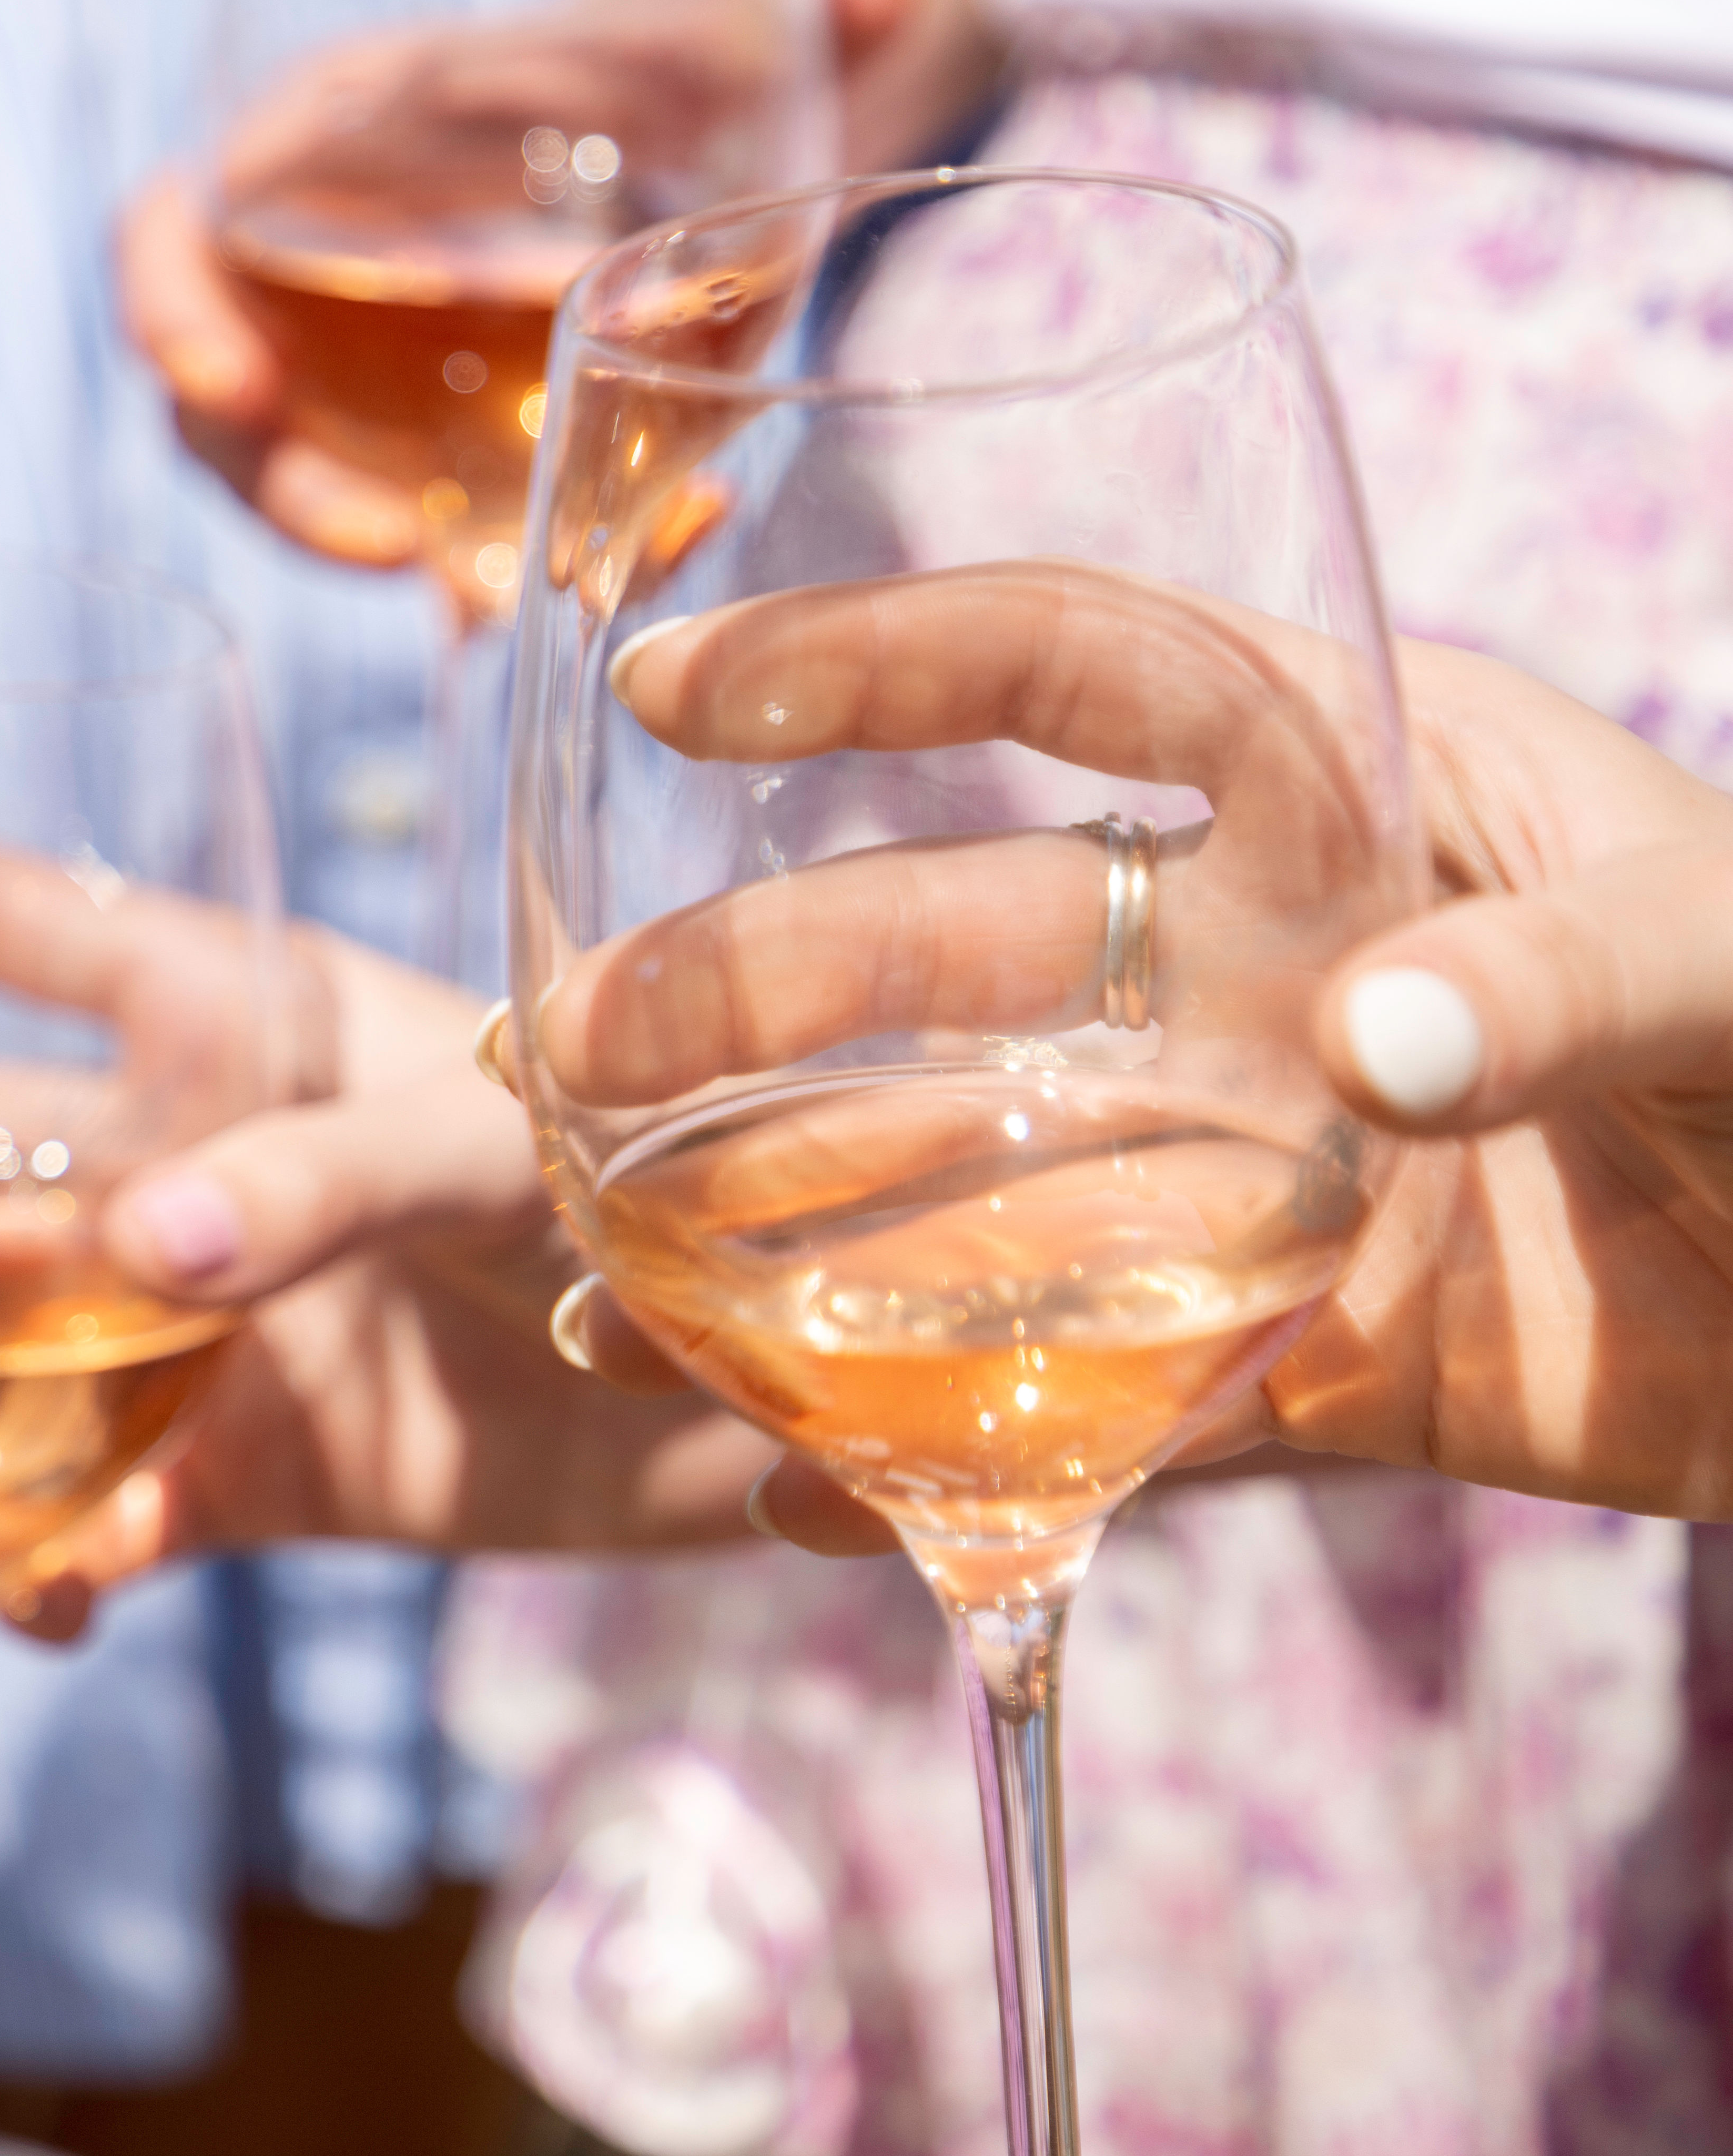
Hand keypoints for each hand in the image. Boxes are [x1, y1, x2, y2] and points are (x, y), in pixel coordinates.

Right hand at [0, 845, 814, 1628]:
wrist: (784, 1392)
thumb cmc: (662, 1192)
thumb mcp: (494, 1145)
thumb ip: (314, 1176)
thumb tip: (129, 1251)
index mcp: (222, 1017)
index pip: (1, 914)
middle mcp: (183, 1158)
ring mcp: (206, 1322)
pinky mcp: (255, 1471)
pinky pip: (87, 1521)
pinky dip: (13, 1571)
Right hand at [117, 0, 920, 571]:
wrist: (655, 125)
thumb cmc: (634, 75)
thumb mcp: (704, 45)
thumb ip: (798, 18)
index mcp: (317, 142)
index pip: (174, 228)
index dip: (174, 310)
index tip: (230, 388)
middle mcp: (303, 266)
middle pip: (215, 394)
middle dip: (281, 486)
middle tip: (383, 546)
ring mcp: (344, 370)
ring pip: (295, 479)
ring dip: (370, 543)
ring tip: (478, 589)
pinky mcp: (406, 447)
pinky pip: (405, 518)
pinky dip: (474, 555)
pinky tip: (570, 575)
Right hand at [599, 588, 1732, 1529]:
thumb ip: (1580, 979)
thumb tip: (1372, 1042)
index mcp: (1367, 782)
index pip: (1085, 664)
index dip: (877, 656)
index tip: (675, 684)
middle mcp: (1279, 958)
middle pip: (970, 947)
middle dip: (762, 992)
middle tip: (575, 1056)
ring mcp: (1275, 1163)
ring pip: (986, 1191)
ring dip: (795, 1239)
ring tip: (610, 1301)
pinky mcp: (1313, 1362)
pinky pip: (1100, 1413)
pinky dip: (956, 1465)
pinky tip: (794, 1499)